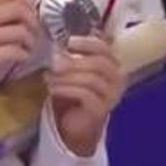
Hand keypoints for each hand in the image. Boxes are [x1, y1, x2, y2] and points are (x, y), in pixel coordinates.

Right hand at [0, 0, 41, 91]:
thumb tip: (28, 10)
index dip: (28, 0)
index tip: (32, 12)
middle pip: (19, 9)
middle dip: (34, 21)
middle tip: (35, 32)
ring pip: (19, 31)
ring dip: (31, 41)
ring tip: (29, 48)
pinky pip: (13, 51)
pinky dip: (24, 54)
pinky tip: (22, 58)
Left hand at [45, 35, 124, 156]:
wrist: (79, 123)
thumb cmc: (77, 92)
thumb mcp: (76, 72)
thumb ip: (73, 57)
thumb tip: (58, 45)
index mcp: (113, 64)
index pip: (104, 48)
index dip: (86, 43)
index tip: (67, 42)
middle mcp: (117, 78)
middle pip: (99, 63)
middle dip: (74, 62)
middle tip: (53, 62)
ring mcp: (111, 95)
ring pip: (91, 79)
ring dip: (67, 77)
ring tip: (48, 77)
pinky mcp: (101, 110)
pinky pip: (85, 95)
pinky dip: (66, 89)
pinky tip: (53, 88)